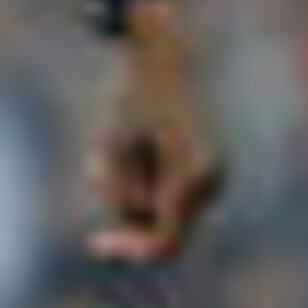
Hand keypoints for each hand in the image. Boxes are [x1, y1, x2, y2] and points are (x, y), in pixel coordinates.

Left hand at [84, 35, 226, 267]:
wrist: (163, 58)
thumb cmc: (134, 98)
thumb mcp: (114, 147)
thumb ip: (120, 195)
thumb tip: (130, 231)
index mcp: (195, 173)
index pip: (165, 238)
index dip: (129, 249)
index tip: (95, 243)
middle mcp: (213, 182)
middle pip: (159, 227)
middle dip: (125, 208)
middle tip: (96, 165)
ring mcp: (212, 182)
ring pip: (159, 215)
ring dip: (130, 189)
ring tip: (121, 143)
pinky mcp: (202, 179)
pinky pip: (164, 201)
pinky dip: (142, 183)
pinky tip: (136, 145)